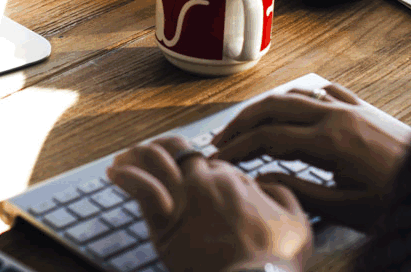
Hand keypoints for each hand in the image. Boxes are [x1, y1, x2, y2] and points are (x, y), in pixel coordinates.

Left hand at [107, 136, 311, 271]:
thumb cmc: (277, 259)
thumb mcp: (297, 220)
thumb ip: (281, 192)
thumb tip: (264, 182)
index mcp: (235, 178)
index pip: (208, 162)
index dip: (199, 167)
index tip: (191, 174)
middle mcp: (207, 181)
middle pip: (179, 152)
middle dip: (163, 149)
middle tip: (151, 153)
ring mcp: (184, 198)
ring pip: (155, 161)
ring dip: (138, 155)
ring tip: (124, 157)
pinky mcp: (165, 222)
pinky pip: (140, 188)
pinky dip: (125, 176)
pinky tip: (114, 172)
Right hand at [211, 84, 410, 229]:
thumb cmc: (399, 200)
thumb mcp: (347, 208)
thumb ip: (301, 192)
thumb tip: (263, 180)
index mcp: (330, 140)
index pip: (269, 137)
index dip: (239, 147)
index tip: (219, 158)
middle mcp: (338, 115)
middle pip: (275, 105)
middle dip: (243, 120)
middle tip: (222, 138)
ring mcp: (353, 108)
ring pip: (298, 94)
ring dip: (269, 107)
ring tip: (250, 124)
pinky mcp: (366, 109)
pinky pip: (326, 92)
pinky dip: (303, 96)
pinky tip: (297, 104)